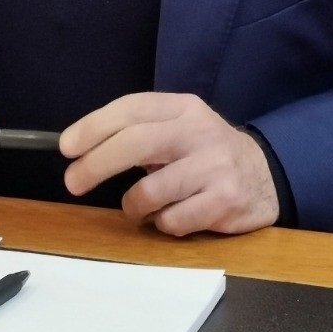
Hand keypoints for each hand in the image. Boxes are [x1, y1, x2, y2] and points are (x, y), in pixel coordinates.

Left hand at [60, 93, 278, 236]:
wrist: (265, 176)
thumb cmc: (205, 153)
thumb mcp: (179, 128)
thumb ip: (139, 132)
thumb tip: (80, 147)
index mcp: (184, 108)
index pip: (133, 108)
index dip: (95, 126)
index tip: (67, 146)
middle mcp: (200, 131)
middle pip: (136, 143)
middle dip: (96, 164)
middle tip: (73, 181)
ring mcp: (215, 166)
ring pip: (150, 191)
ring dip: (133, 206)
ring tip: (139, 207)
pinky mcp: (225, 200)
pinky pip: (172, 220)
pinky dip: (162, 223)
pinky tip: (173, 215)